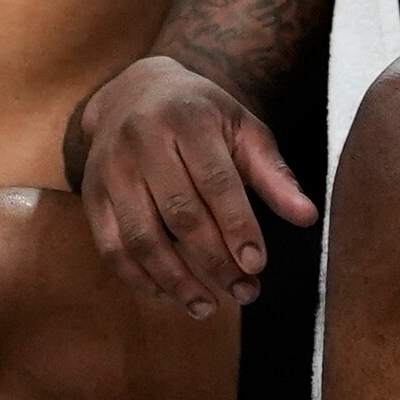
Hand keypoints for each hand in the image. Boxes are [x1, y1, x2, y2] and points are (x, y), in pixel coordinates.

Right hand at [75, 53, 312, 318]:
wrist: (134, 92)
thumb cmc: (201, 117)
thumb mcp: (242, 129)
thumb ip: (274, 174)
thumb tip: (307, 217)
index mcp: (187, 118)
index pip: (215, 180)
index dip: (237, 226)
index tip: (257, 265)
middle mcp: (142, 139)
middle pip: (179, 213)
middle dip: (214, 260)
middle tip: (244, 293)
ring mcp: (110, 167)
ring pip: (140, 236)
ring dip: (176, 280)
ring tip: (207, 307)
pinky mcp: (91, 193)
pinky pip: (111, 246)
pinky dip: (138, 278)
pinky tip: (168, 295)